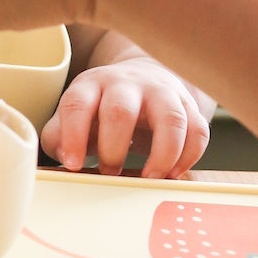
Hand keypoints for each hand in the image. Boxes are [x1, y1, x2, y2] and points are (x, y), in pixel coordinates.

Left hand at [43, 61, 210, 176]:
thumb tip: (64, 158)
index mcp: (92, 85)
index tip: (74, 165)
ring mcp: (162, 92)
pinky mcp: (188, 106)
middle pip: (121, 110)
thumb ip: (59, 136)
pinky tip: (172, 174)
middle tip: (110, 173)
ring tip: (149, 178)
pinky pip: (197, 131)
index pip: (77, 105)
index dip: (73, 136)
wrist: (143, 78)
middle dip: (113, 148)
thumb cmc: (102, 108)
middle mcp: (127, 83)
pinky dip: (188, 157)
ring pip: (170, 118)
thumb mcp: (77, 115)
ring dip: (161, 154)